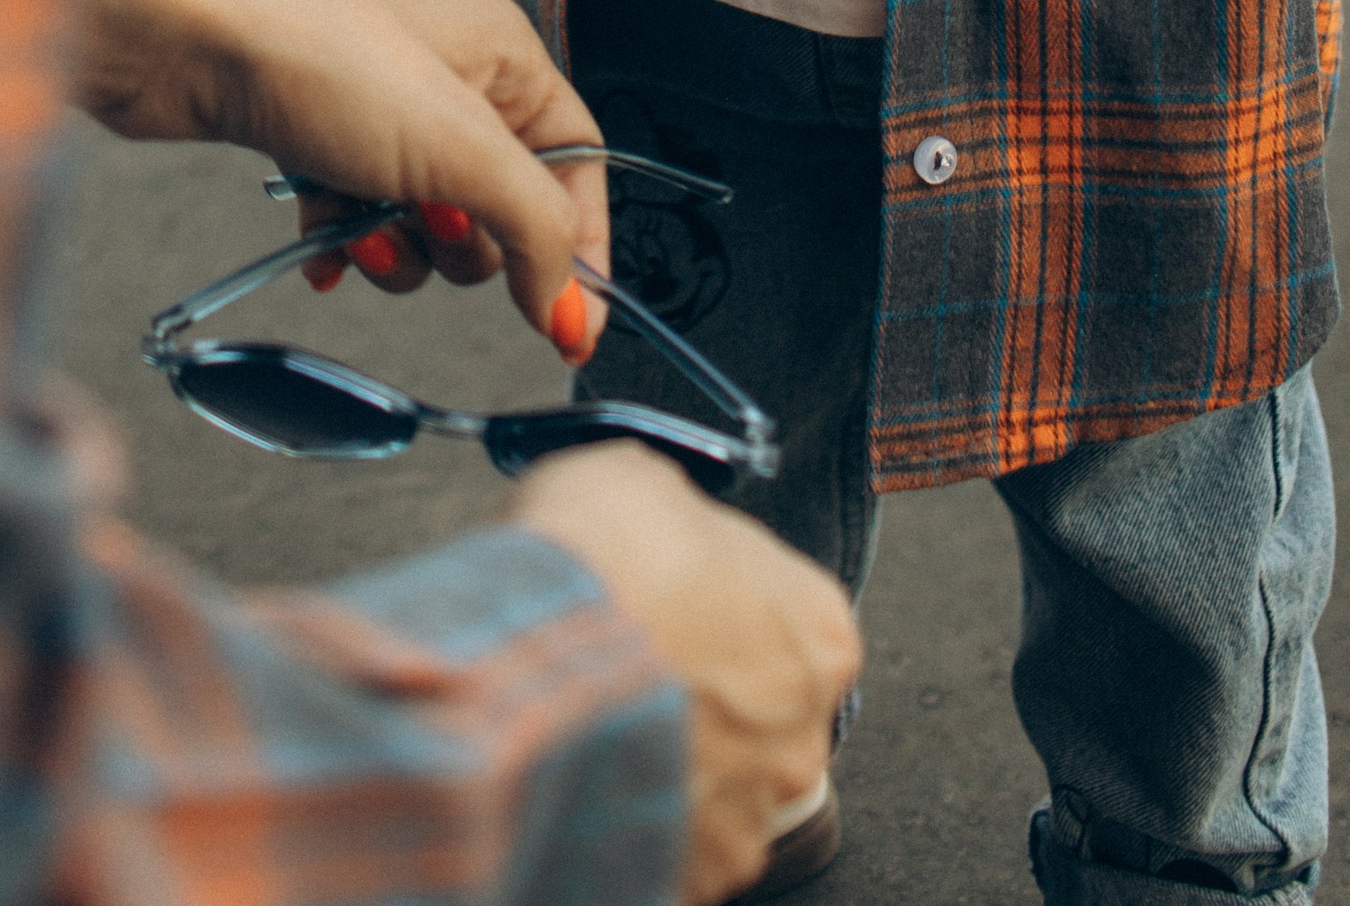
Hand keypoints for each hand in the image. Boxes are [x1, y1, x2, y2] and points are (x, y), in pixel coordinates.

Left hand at [74, 0, 605, 354]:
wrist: (178, 30)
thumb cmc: (318, 53)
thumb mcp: (456, 145)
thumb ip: (532, 226)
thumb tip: (572, 306)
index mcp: (502, 54)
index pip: (574, 163)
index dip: (577, 246)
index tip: (568, 327)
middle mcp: (447, 77)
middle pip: (498, 205)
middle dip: (461, 244)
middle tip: (426, 227)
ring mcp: (376, 109)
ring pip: (422, 224)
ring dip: (395, 249)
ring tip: (358, 228)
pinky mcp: (314, 137)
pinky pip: (355, 219)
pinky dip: (342, 243)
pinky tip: (320, 250)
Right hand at [512, 447, 861, 905]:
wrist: (531, 650)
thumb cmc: (599, 564)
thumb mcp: (644, 482)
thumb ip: (680, 520)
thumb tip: (659, 521)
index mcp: (818, 633)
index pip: (791, 625)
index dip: (726, 612)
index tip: (681, 609)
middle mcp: (801, 733)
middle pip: (762, 719)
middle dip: (707, 701)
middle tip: (637, 671)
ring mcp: (747, 814)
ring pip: (718, 791)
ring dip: (671, 765)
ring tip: (601, 727)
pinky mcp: (690, 874)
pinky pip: (669, 847)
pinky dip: (635, 822)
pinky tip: (590, 776)